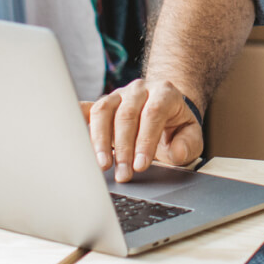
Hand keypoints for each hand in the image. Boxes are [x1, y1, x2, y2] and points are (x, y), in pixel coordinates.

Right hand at [83, 79, 203, 181]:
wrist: (166, 111)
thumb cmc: (176, 126)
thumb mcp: (191, 136)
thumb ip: (188, 144)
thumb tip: (176, 153)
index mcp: (164, 93)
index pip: (152, 114)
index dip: (145, 141)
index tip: (140, 165)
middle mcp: (139, 90)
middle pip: (126, 115)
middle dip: (123, 149)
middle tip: (123, 174)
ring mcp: (118, 95)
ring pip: (103, 111)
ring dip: (100, 141)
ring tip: (102, 165)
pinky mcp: (104, 104)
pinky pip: (87, 109)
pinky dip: (77, 120)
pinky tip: (72, 136)